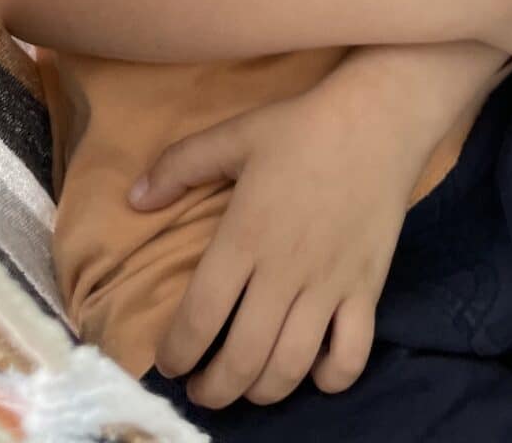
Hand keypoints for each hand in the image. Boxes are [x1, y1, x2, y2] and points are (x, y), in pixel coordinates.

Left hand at [129, 83, 423, 411]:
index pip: (201, 316)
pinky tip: (312, 370)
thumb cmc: (301, 128)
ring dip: (262, 392)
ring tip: (246, 388)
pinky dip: (329, 379)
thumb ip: (179, 166)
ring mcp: (329, 286)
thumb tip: (133, 199)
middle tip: (201, 389)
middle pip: (243, 358)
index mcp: (245, 237)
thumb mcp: (233, 135)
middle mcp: (285, 272)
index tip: (169, 364)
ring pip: (291, 367)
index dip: (178, 353)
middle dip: (213, 389)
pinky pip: (350, 356)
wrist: (378, 120)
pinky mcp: (367, 290)